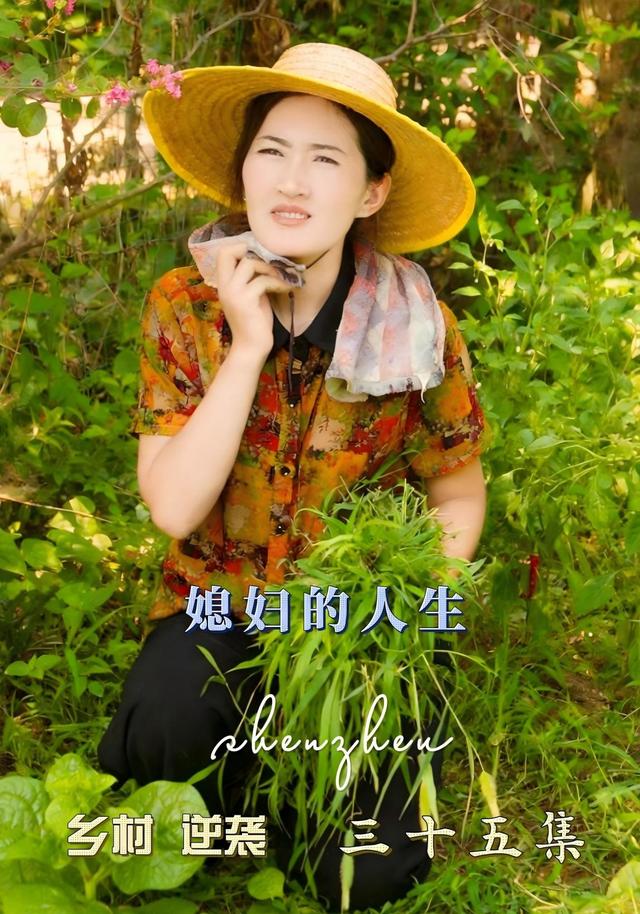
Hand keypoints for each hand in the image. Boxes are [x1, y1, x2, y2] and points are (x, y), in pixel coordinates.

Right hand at [215, 242, 292, 357]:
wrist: (251, 348)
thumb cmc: (255, 322)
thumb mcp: (252, 295)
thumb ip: (253, 278)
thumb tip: (269, 258)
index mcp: (224, 284)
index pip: (223, 253)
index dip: (240, 247)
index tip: (261, 252)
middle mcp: (224, 286)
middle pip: (229, 252)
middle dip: (253, 251)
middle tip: (272, 260)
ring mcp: (233, 293)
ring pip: (250, 263)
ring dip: (271, 267)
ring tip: (284, 276)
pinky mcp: (245, 301)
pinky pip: (263, 281)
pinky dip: (278, 282)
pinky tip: (287, 287)